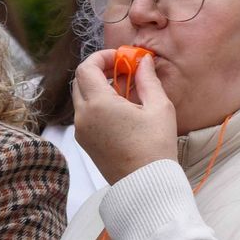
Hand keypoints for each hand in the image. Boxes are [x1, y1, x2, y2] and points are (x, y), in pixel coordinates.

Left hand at [72, 49, 178, 183]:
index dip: (102, 57)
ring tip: (127, 90)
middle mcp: (83, 116)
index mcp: (98, 104)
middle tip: (125, 70)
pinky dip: (99, 103)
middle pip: (80, 81)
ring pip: (82, 98)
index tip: (123, 57)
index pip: (86, 68)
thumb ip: (148, 79)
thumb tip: (143, 61)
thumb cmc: (155, 145)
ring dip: (100, 87)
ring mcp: (81, 131)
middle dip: (100, 70)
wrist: (145, 182)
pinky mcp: (85, 142)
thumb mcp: (159, 107)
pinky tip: (123, 109)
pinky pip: (86, 114)